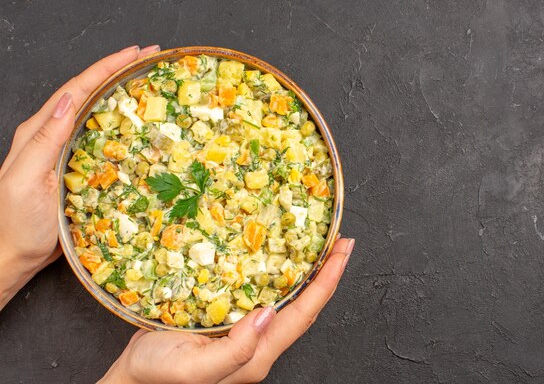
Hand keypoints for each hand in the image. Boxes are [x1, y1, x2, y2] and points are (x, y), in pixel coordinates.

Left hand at [0, 44, 160, 308]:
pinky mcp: (80, 168)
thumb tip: (70, 99)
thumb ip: (45, 139)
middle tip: (149, 58)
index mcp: (40, 131)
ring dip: (122, 94)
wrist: (14, 254)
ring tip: (148, 82)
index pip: (77, 89)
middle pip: (89, 93)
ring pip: (98, 113)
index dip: (106, 68)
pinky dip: (123, 125)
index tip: (135, 52)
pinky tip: (139, 125)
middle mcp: (54, 135)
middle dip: (118, 71)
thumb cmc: (17, 222)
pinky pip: (104, 139)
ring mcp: (68, 151)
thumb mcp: (26, 179)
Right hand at [99, 237, 354, 383]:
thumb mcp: (194, 368)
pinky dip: (274, 271)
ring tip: (315, 243)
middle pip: (302, 304)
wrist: (132, 378)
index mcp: (257, 354)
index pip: (303, 313)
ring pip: (284, 297)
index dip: (327, 281)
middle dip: (324, 272)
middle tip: (338, 241)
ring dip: (304, 270)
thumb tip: (268, 314)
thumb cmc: (157, 376)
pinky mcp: (228, 318)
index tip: (342, 251)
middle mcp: (258, 341)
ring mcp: (244, 330)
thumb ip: (235, 348)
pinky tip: (273, 254)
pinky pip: (260, 291)